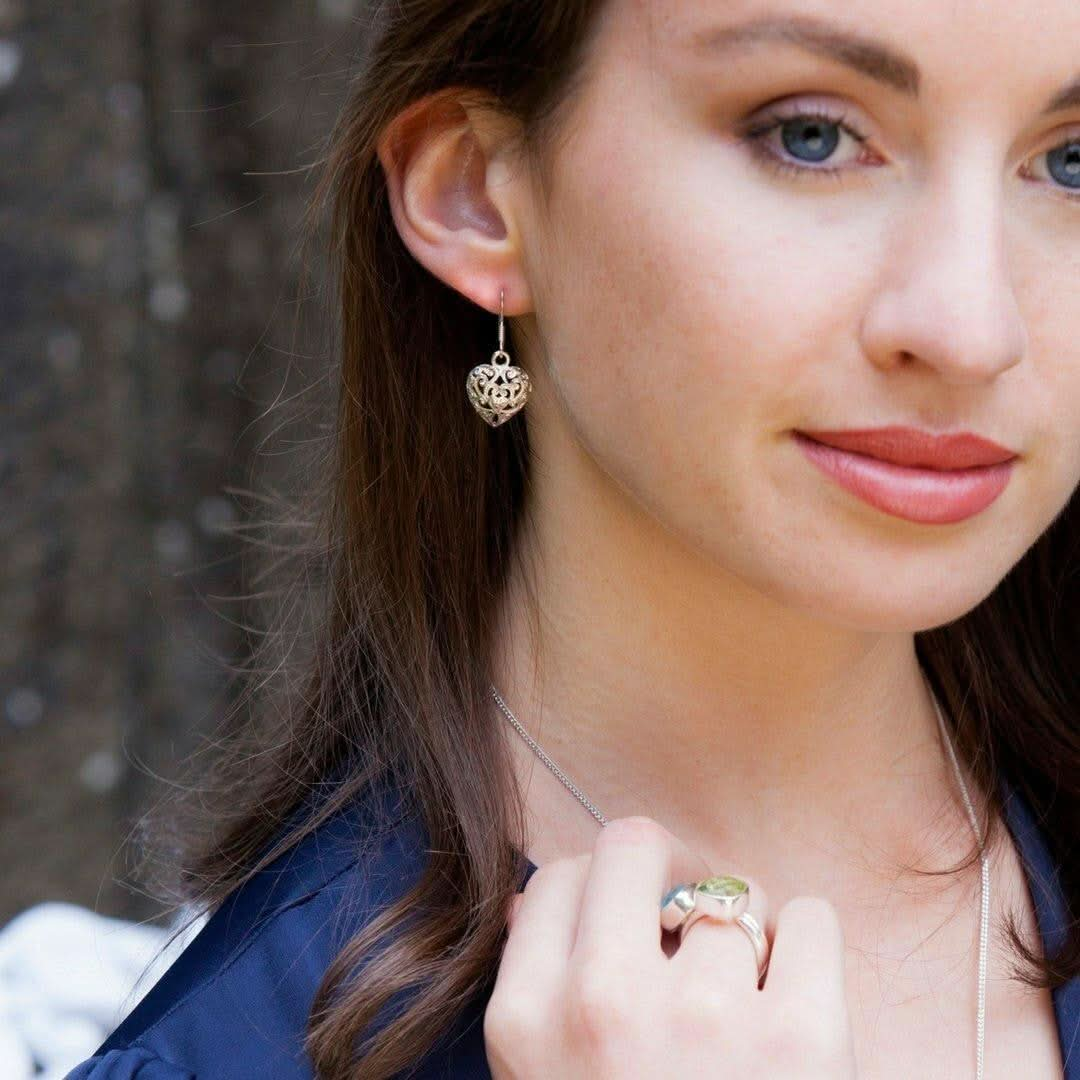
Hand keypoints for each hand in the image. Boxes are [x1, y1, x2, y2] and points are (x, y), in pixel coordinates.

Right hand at [484, 815, 856, 1077]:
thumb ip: (535, 992)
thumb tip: (542, 900)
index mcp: (528, 1024)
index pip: (561, 878)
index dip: (601, 897)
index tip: (629, 928)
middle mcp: (603, 1003)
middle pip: (635, 844)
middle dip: (664, 875)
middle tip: (686, 927)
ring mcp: (704, 1015)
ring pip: (732, 890)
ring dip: (743, 936)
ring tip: (744, 1004)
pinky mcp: (803, 1036)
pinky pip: (809, 918)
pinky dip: (809, 953)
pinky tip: (793, 1010)